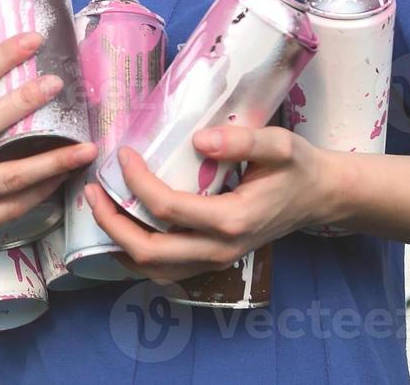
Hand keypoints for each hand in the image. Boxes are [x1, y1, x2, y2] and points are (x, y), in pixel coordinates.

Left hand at [83, 124, 345, 282]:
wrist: (318, 197)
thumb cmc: (297, 168)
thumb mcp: (279, 144)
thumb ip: (242, 140)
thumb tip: (199, 140)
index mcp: (232, 220)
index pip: (168, 209)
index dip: (137, 182)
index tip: (124, 153)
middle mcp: (218, 250)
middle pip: (148, 251)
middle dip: (111, 221)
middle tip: (90, 189)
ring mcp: (213, 261)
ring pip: (151, 267)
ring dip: (118, 240)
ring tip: (98, 206)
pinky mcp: (210, 261)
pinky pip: (164, 269)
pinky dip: (135, 251)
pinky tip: (122, 225)